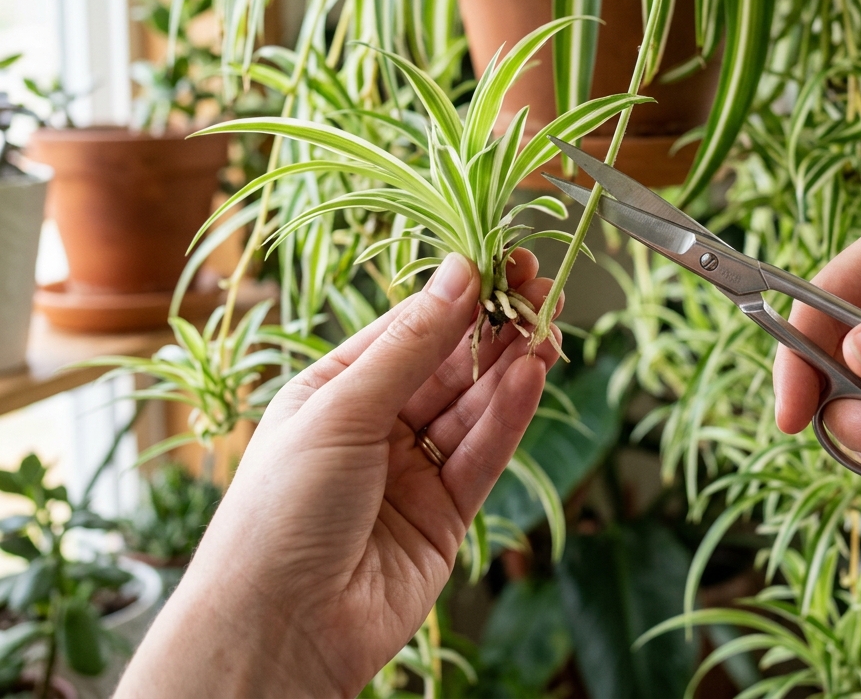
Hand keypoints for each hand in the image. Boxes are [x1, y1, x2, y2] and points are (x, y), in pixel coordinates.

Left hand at [116, 250, 561, 697]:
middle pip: (449, 366)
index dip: (456, 296)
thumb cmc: (280, 513)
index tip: (501, 263)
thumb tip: (458, 273)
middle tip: (539, 292)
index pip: (408, 330)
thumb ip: (410, 346)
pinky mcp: (446, 515)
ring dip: (511, 368)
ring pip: (473, 408)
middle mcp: (376, 427)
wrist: (278, 631)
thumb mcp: (342, 411)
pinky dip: (510, 416)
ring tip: (547, 331)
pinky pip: (484, 454)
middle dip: (493, 328)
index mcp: (335, 391)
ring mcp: (413, 471)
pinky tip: (533, 378)